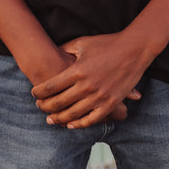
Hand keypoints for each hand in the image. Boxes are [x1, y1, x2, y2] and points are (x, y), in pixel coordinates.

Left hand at [30, 32, 148, 128]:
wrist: (134, 49)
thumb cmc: (107, 43)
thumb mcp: (83, 43)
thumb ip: (65, 49)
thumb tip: (52, 52)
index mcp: (77, 71)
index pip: (51, 86)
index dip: (39, 92)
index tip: (34, 94)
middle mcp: (86, 86)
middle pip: (58, 102)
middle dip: (45, 107)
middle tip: (38, 107)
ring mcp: (98, 97)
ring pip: (72, 114)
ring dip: (58, 118)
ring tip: (50, 119)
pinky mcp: (110, 104)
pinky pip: (91, 119)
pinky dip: (78, 124)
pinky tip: (70, 124)